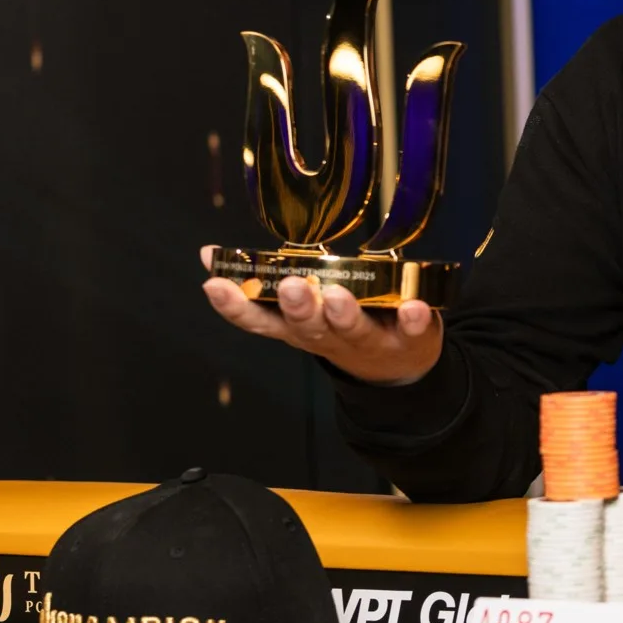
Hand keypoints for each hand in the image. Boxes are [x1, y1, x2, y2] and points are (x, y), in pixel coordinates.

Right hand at [198, 246, 442, 383]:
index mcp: (298, 327)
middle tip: (292, 288)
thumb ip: (261, 283)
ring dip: (344, 315)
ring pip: (353, 330)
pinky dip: (413, 320)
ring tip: (338, 297)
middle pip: (309, 327)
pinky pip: (412, 330)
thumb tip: (208, 254)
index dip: (236, 305)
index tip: (216, 285)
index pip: (260, 319)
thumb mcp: (297, 310)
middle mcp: (329, 338)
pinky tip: (413, 307)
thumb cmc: (339, 326)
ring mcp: (369, 341)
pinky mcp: (410, 339)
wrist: (396, 367)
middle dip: (299, 308)